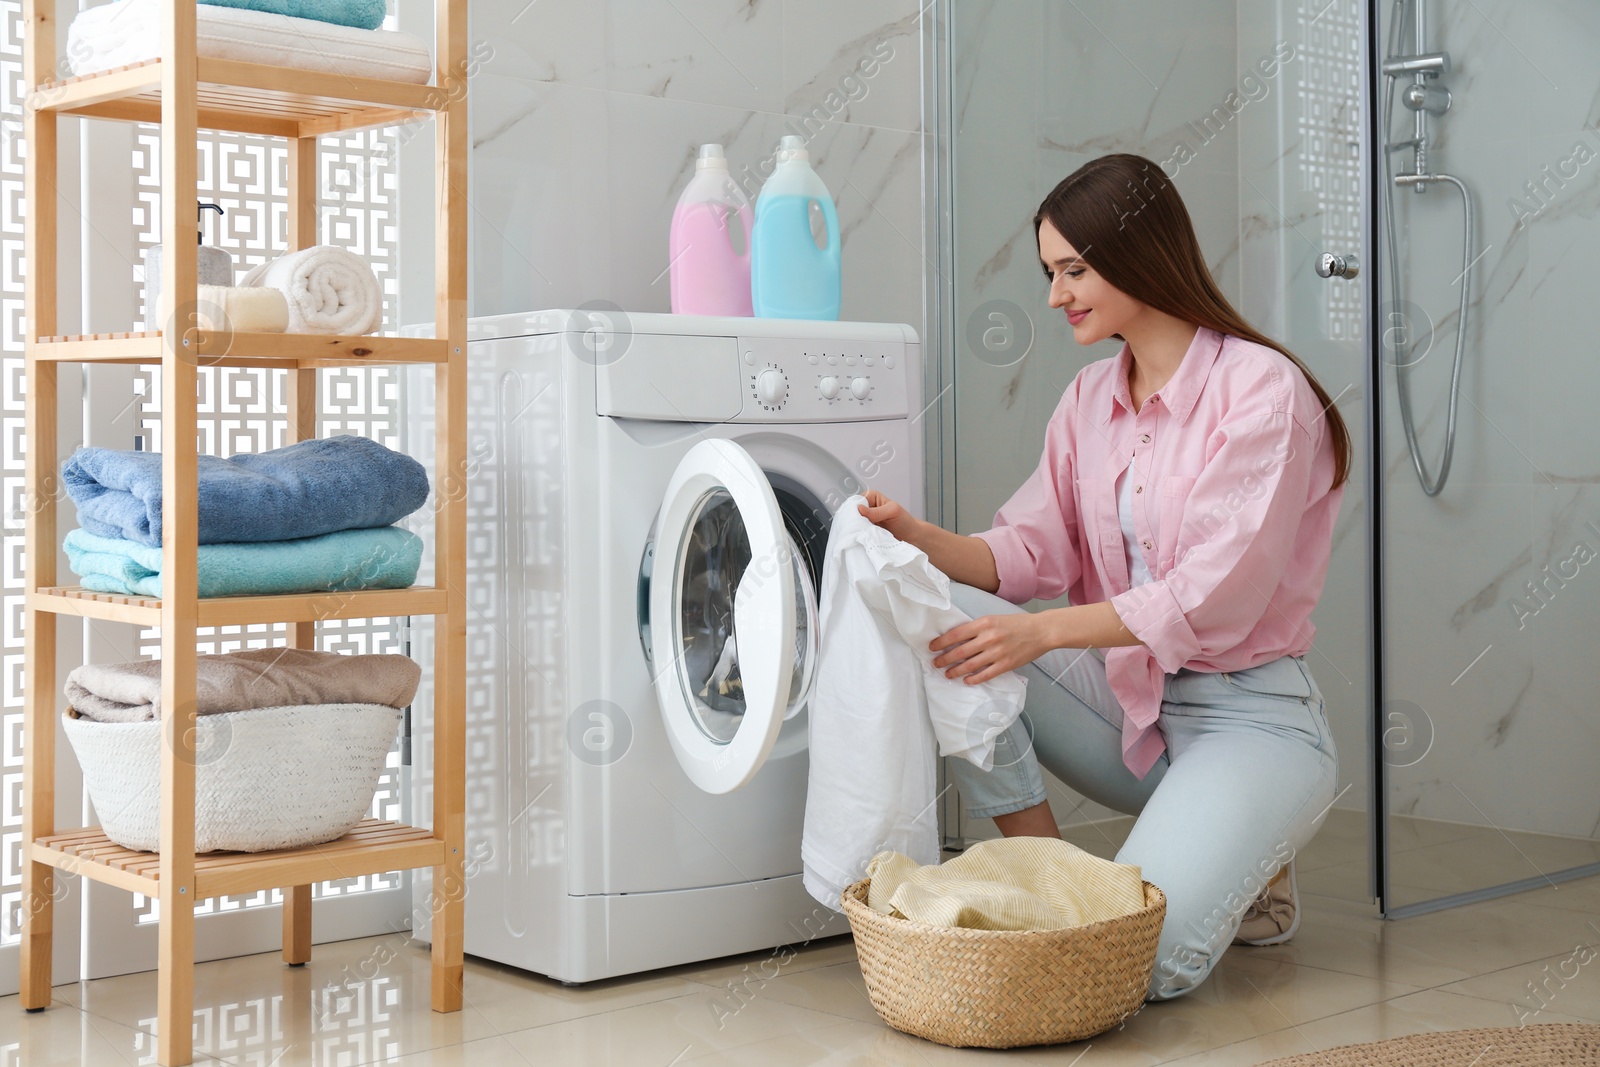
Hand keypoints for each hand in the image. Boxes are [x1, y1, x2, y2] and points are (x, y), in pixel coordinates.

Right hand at [857, 489, 919, 541]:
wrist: (911, 537)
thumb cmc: (905, 521)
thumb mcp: (892, 511)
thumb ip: (877, 511)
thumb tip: (860, 509)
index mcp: (872, 497)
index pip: (857, 501)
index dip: (856, 509)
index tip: (859, 518)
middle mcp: (867, 508)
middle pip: (854, 513)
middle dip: (857, 520)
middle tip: (863, 527)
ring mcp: (866, 520)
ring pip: (855, 523)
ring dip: (859, 529)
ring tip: (867, 533)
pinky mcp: (866, 531)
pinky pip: (859, 532)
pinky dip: (862, 535)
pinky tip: (866, 537)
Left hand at [929, 612, 1053, 684]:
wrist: (1041, 631)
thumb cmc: (1017, 624)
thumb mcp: (994, 619)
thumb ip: (977, 628)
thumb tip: (958, 638)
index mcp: (984, 623)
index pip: (956, 634)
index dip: (941, 642)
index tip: (932, 647)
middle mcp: (988, 638)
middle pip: (959, 651)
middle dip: (944, 659)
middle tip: (935, 663)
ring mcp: (997, 653)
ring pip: (969, 665)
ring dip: (955, 671)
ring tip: (947, 674)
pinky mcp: (1006, 664)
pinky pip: (985, 675)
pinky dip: (973, 679)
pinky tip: (966, 680)